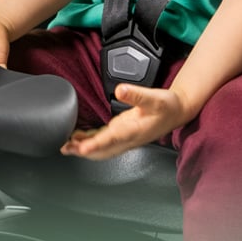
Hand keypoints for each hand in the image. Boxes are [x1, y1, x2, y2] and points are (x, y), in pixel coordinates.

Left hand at [61, 83, 191, 160]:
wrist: (177, 112)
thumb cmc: (168, 106)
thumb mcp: (156, 98)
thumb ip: (137, 95)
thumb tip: (120, 90)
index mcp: (134, 131)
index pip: (111, 140)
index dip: (95, 145)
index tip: (81, 148)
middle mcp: (127, 138)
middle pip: (102, 150)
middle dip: (83, 151)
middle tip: (64, 147)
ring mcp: (124, 138)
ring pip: (102, 148)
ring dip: (84, 149)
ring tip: (66, 146)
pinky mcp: (123, 133)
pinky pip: (104, 142)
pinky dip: (90, 142)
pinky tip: (79, 139)